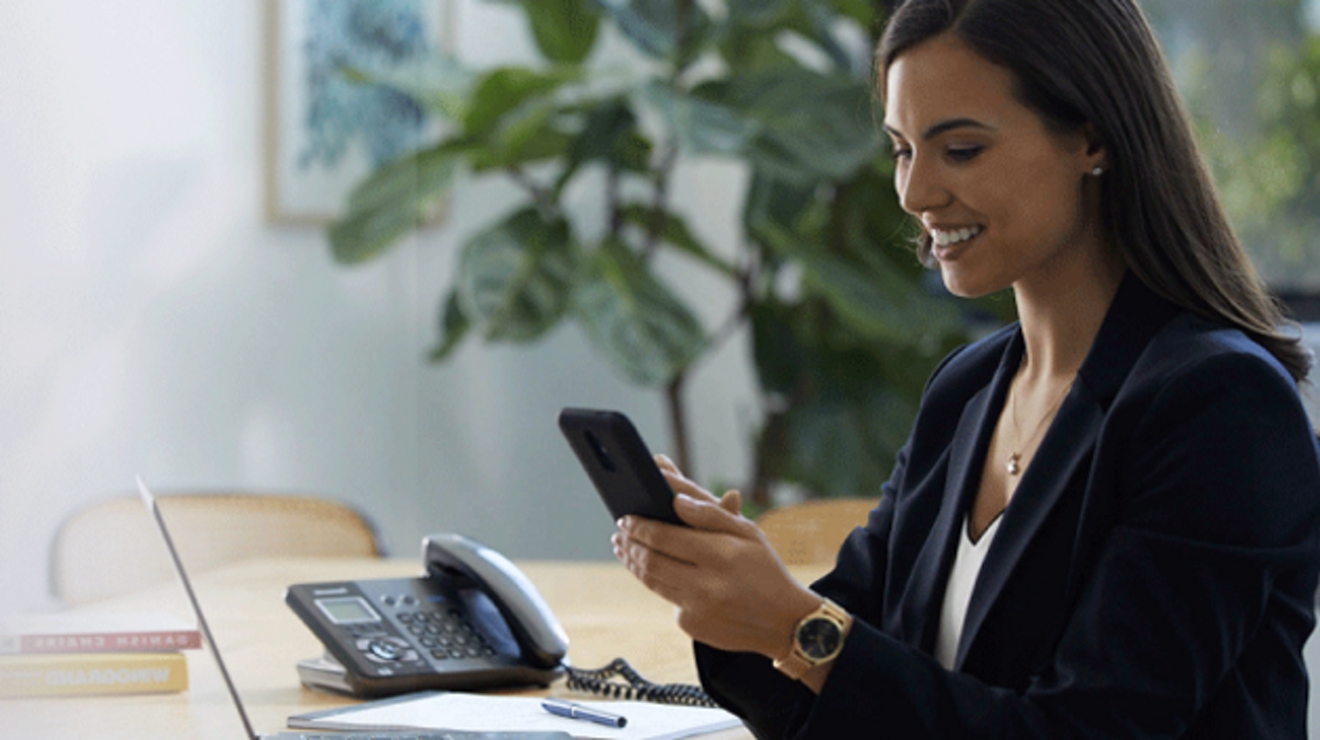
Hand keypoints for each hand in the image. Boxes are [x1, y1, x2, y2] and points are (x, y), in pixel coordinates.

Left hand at [611, 456, 821, 660]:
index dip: (638, 525)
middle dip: (629, 544)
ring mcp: (697, 609)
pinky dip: (661, 583)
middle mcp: (707, 584)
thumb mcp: (748, 533)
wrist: (784, 621)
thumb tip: (674, 497)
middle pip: (650, 560)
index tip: (625, 517)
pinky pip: (667, 599)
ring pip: (652, 581)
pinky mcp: (691, 626)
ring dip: (633, 562)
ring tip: (624, 548)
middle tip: (619, 533)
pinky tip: (659, 572)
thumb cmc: (764, 569)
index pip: (664, 536)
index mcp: (721, 554)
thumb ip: (710, 512)